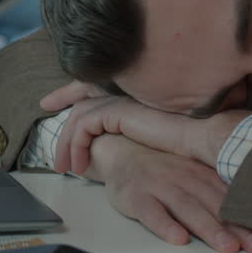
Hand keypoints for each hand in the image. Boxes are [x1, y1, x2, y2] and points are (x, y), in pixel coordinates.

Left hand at [42, 81, 247, 174]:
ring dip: (66, 142)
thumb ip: (139, 131)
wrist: (202, 137)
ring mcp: (121, 99)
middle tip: (49, 124)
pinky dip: (76, 145)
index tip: (55, 99)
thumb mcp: (156, 135)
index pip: (97, 85)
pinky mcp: (116, 110)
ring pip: (79, 115)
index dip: (73, 90)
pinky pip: (83, 126)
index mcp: (134, 94)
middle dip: (61, 103)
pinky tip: (79, 165)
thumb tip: (122, 144)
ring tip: (65, 167)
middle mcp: (125, 92)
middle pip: (82, 93)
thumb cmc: (189, 140)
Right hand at [87, 134, 251, 252]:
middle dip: (238, 227)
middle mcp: (184, 177)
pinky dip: (164, 225)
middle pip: (215, 205)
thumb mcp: (192, 172)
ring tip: (227, 246)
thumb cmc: (162, 168)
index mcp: (202, 173)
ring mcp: (159, 184)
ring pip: (187, 208)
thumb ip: (218, 191)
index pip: (231, 198)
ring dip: (208, 228)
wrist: (119, 149)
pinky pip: (150, 211)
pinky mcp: (135, 195)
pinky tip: (177, 237)